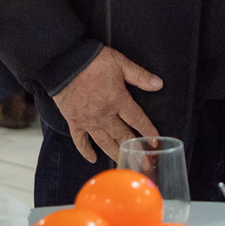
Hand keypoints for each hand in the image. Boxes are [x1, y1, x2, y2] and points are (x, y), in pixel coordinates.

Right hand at [51, 46, 162, 162]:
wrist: (65, 63)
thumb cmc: (94, 61)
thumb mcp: (121, 63)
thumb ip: (140, 76)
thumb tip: (159, 84)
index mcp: (118, 101)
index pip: (137, 120)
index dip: (148, 131)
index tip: (156, 142)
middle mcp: (105, 115)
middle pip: (123, 136)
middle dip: (136, 151)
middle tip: (144, 164)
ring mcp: (88, 121)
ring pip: (104, 142)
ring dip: (115, 154)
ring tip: (124, 164)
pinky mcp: (73, 122)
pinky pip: (80, 141)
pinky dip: (86, 151)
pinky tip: (93, 158)